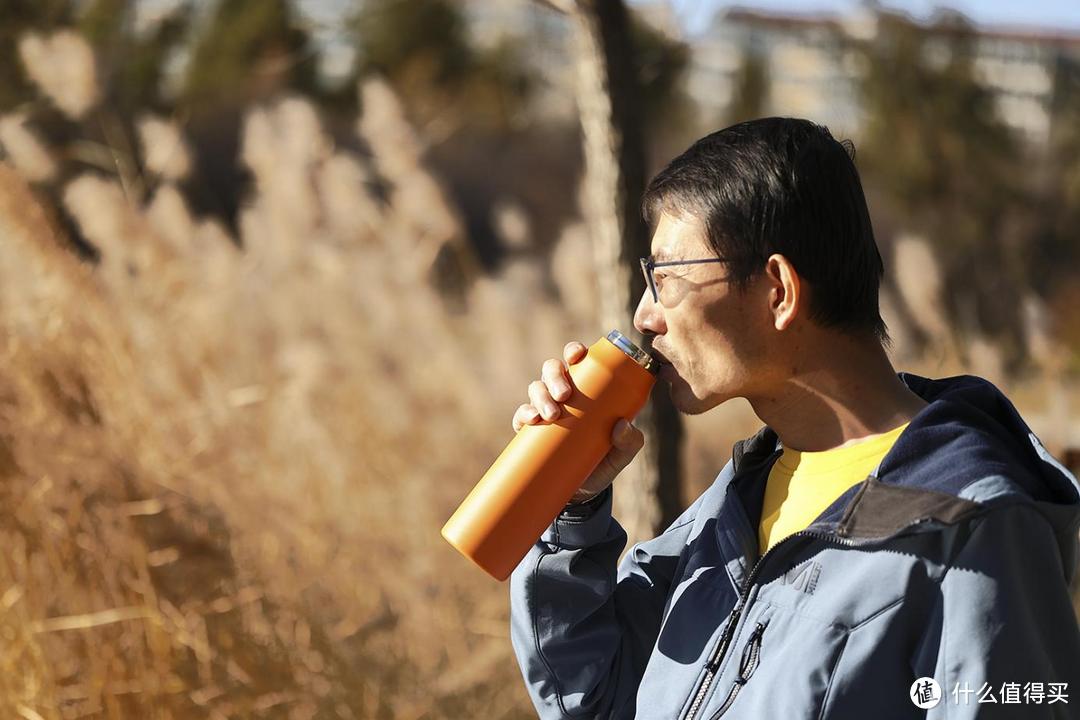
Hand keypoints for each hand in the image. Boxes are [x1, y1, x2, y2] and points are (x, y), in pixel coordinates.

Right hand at [511, 341, 644, 502]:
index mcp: (586, 388)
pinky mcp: (530, 430)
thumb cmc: (604, 463)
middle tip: (564, 395)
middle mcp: (564, 395)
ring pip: (536, 388)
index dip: (574, 351)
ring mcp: (545, 410)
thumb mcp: (622, 454)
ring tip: (551, 414)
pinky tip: (530, 421)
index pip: (578, 361)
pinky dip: (524, 414)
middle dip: (555, 376)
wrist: (582, 493)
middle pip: (552, 369)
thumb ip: (630, 441)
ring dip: (540, 395)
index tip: (576, 356)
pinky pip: (521, 414)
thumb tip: (623, 425)